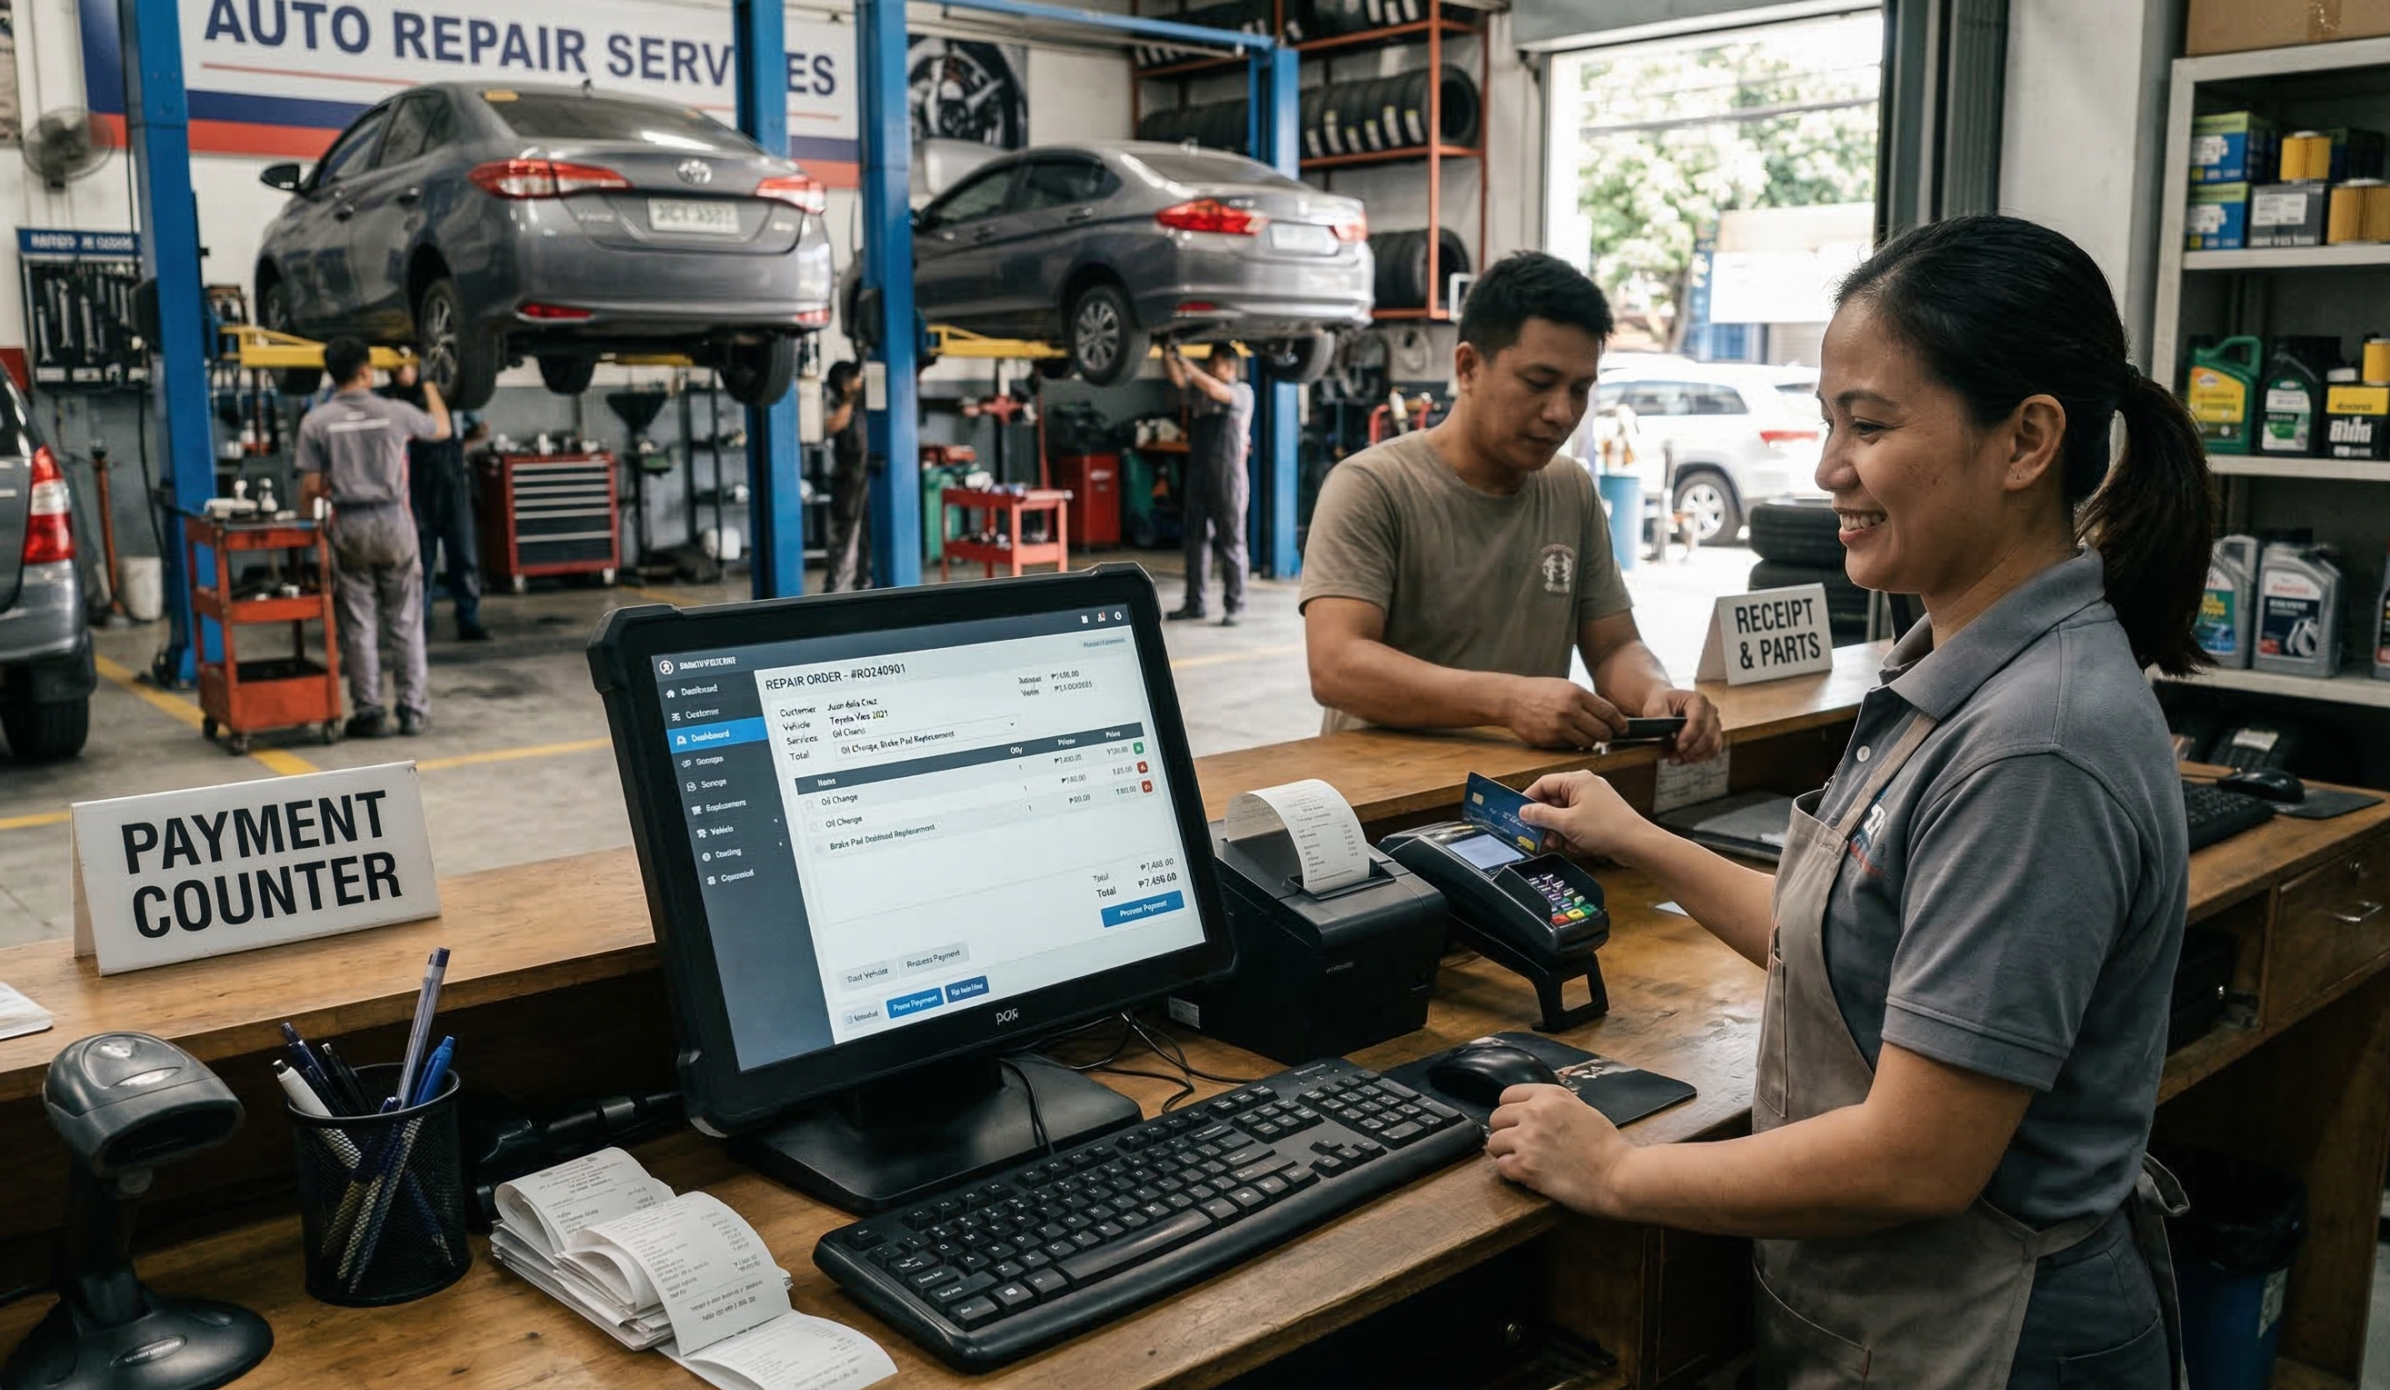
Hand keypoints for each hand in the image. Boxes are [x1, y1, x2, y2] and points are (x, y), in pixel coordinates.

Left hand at [1485, 1084, 1631, 1216]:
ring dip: (1506, 1153)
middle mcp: (1534, 1113)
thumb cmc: (1607, 1146)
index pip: (1507, 1095)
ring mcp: (1527, 1140)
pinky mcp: (1525, 1167)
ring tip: (1525, 1160)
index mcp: (1549, 1095)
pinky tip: (1528, 1174)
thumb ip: (1553, 1106)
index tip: (1517, 1122)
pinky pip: (1501, 1166)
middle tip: (1520, 1145)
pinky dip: (1512, 1172)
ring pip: (1494, 1143)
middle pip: (1496, 1118)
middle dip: (1506, 1132)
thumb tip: (1533, 1109)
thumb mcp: (1581, 1109)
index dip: (1511, 1111)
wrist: (1618, 1175)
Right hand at [1502, 677, 1627, 748]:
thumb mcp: (1566, 687)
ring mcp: (1560, 726)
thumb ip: (1587, 700)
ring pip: (1589, 742)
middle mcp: (1570, 710)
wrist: (1512, 699)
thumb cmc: (1541, 691)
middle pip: (1602, 731)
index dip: (1620, 723)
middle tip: (1607, 735)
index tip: (1624, 729)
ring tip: (1587, 735)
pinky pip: (1572, 746)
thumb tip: (1610, 715)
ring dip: (1592, 741)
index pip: (1609, 712)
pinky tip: (1570, 736)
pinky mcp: (1550, 739)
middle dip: (1608, 735)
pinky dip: (1575, 744)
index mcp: (1577, 694)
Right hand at [1519, 770, 1656, 863]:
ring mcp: (1594, 798)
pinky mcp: (1600, 812)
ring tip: (1556, 844)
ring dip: (1557, 828)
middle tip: (1538, 836)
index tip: (1521, 816)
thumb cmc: (1608, 829)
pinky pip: (1577, 818)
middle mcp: (1586, 785)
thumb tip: (1524, 811)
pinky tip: (1573, 845)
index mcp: (1577, 780)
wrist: (1638, 844)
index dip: (1529, 799)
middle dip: (1545, 820)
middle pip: (1554, 798)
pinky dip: (1571, 831)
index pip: (1544, 783)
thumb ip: (1542, 816)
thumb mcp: (1567, 824)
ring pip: (1565, 811)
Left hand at [1645, 688, 1721, 762]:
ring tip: (1677, 759)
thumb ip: (1661, 717)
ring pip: (1712, 745)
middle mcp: (1710, 711)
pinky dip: (1700, 758)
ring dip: (1695, 756)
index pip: (1698, 720)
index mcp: (1698, 700)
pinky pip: (1713, 751)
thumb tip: (1668, 732)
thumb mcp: (1655, 707)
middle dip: (1691, 750)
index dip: (1689, 736)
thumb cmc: (1661, 704)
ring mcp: (1714, 724)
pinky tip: (1685, 759)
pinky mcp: (1714, 736)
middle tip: (1674, 757)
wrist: (1665, 706)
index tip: (1678, 748)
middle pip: (1708, 735)